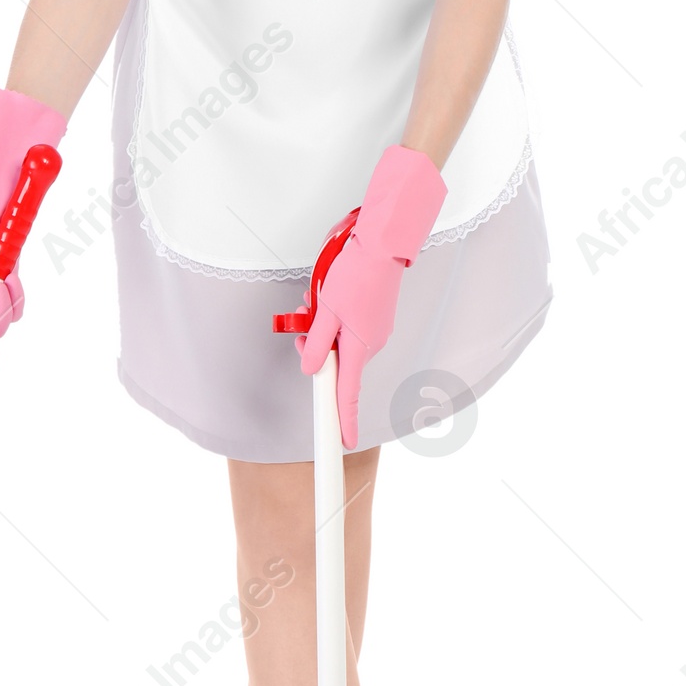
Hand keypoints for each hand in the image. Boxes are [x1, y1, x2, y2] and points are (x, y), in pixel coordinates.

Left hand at [297, 146, 446, 447]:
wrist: (382, 243)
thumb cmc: (357, 272)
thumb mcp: (326, 310)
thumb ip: (316, 343)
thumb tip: (310, 368)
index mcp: (359, 347)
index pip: (348, 393)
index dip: (344, 419)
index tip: (344, 442)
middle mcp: (370, 344)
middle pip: (336, 363)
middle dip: (315, 348)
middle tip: (303, 324)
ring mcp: (374, 331)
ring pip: (339, 342)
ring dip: (322, 327)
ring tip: (315, 300)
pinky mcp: (374, 318)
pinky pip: (348, 328)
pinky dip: (333, 318)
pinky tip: (327, 295)